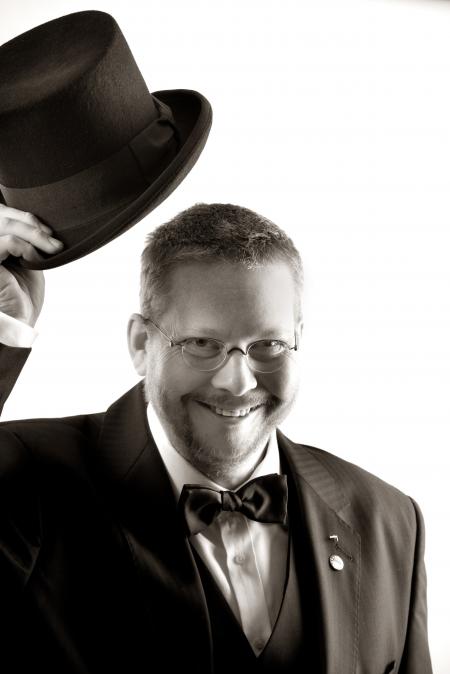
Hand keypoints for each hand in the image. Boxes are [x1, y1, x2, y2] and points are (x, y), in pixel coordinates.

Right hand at [0, 204, 63, 326]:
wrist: (18, 322)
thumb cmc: (23, 297)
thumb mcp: (28, 262)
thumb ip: (27, 242)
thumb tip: (40, 224)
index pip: (4, 215)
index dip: (27, 218)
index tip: (51, 232)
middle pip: (4, 216)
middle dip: (34, 224)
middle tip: (55, 240)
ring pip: (7, 225)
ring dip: (35, 235)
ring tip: (54, 248)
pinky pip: (8, 242)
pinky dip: (27, 248)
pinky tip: (36, 260)